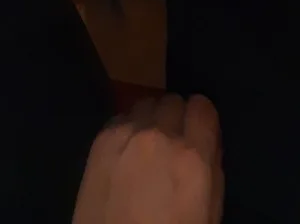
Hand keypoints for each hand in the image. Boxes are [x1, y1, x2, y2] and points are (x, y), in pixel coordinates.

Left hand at [73, 94, 223, 223]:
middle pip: (173, 100)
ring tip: (147, 146)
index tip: (198, 132)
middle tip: (172, 144)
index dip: (202, 119)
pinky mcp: (101, 138)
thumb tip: (208, 141)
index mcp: (192, 157)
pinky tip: (126, 152)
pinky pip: (122, 116)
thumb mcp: (209, 212)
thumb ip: (212, 170)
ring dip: (151, 119)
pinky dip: (128, 127)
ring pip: (146, 103)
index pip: (202, 106)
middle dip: (176, 118)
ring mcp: (127, 133)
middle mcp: (159, 135)